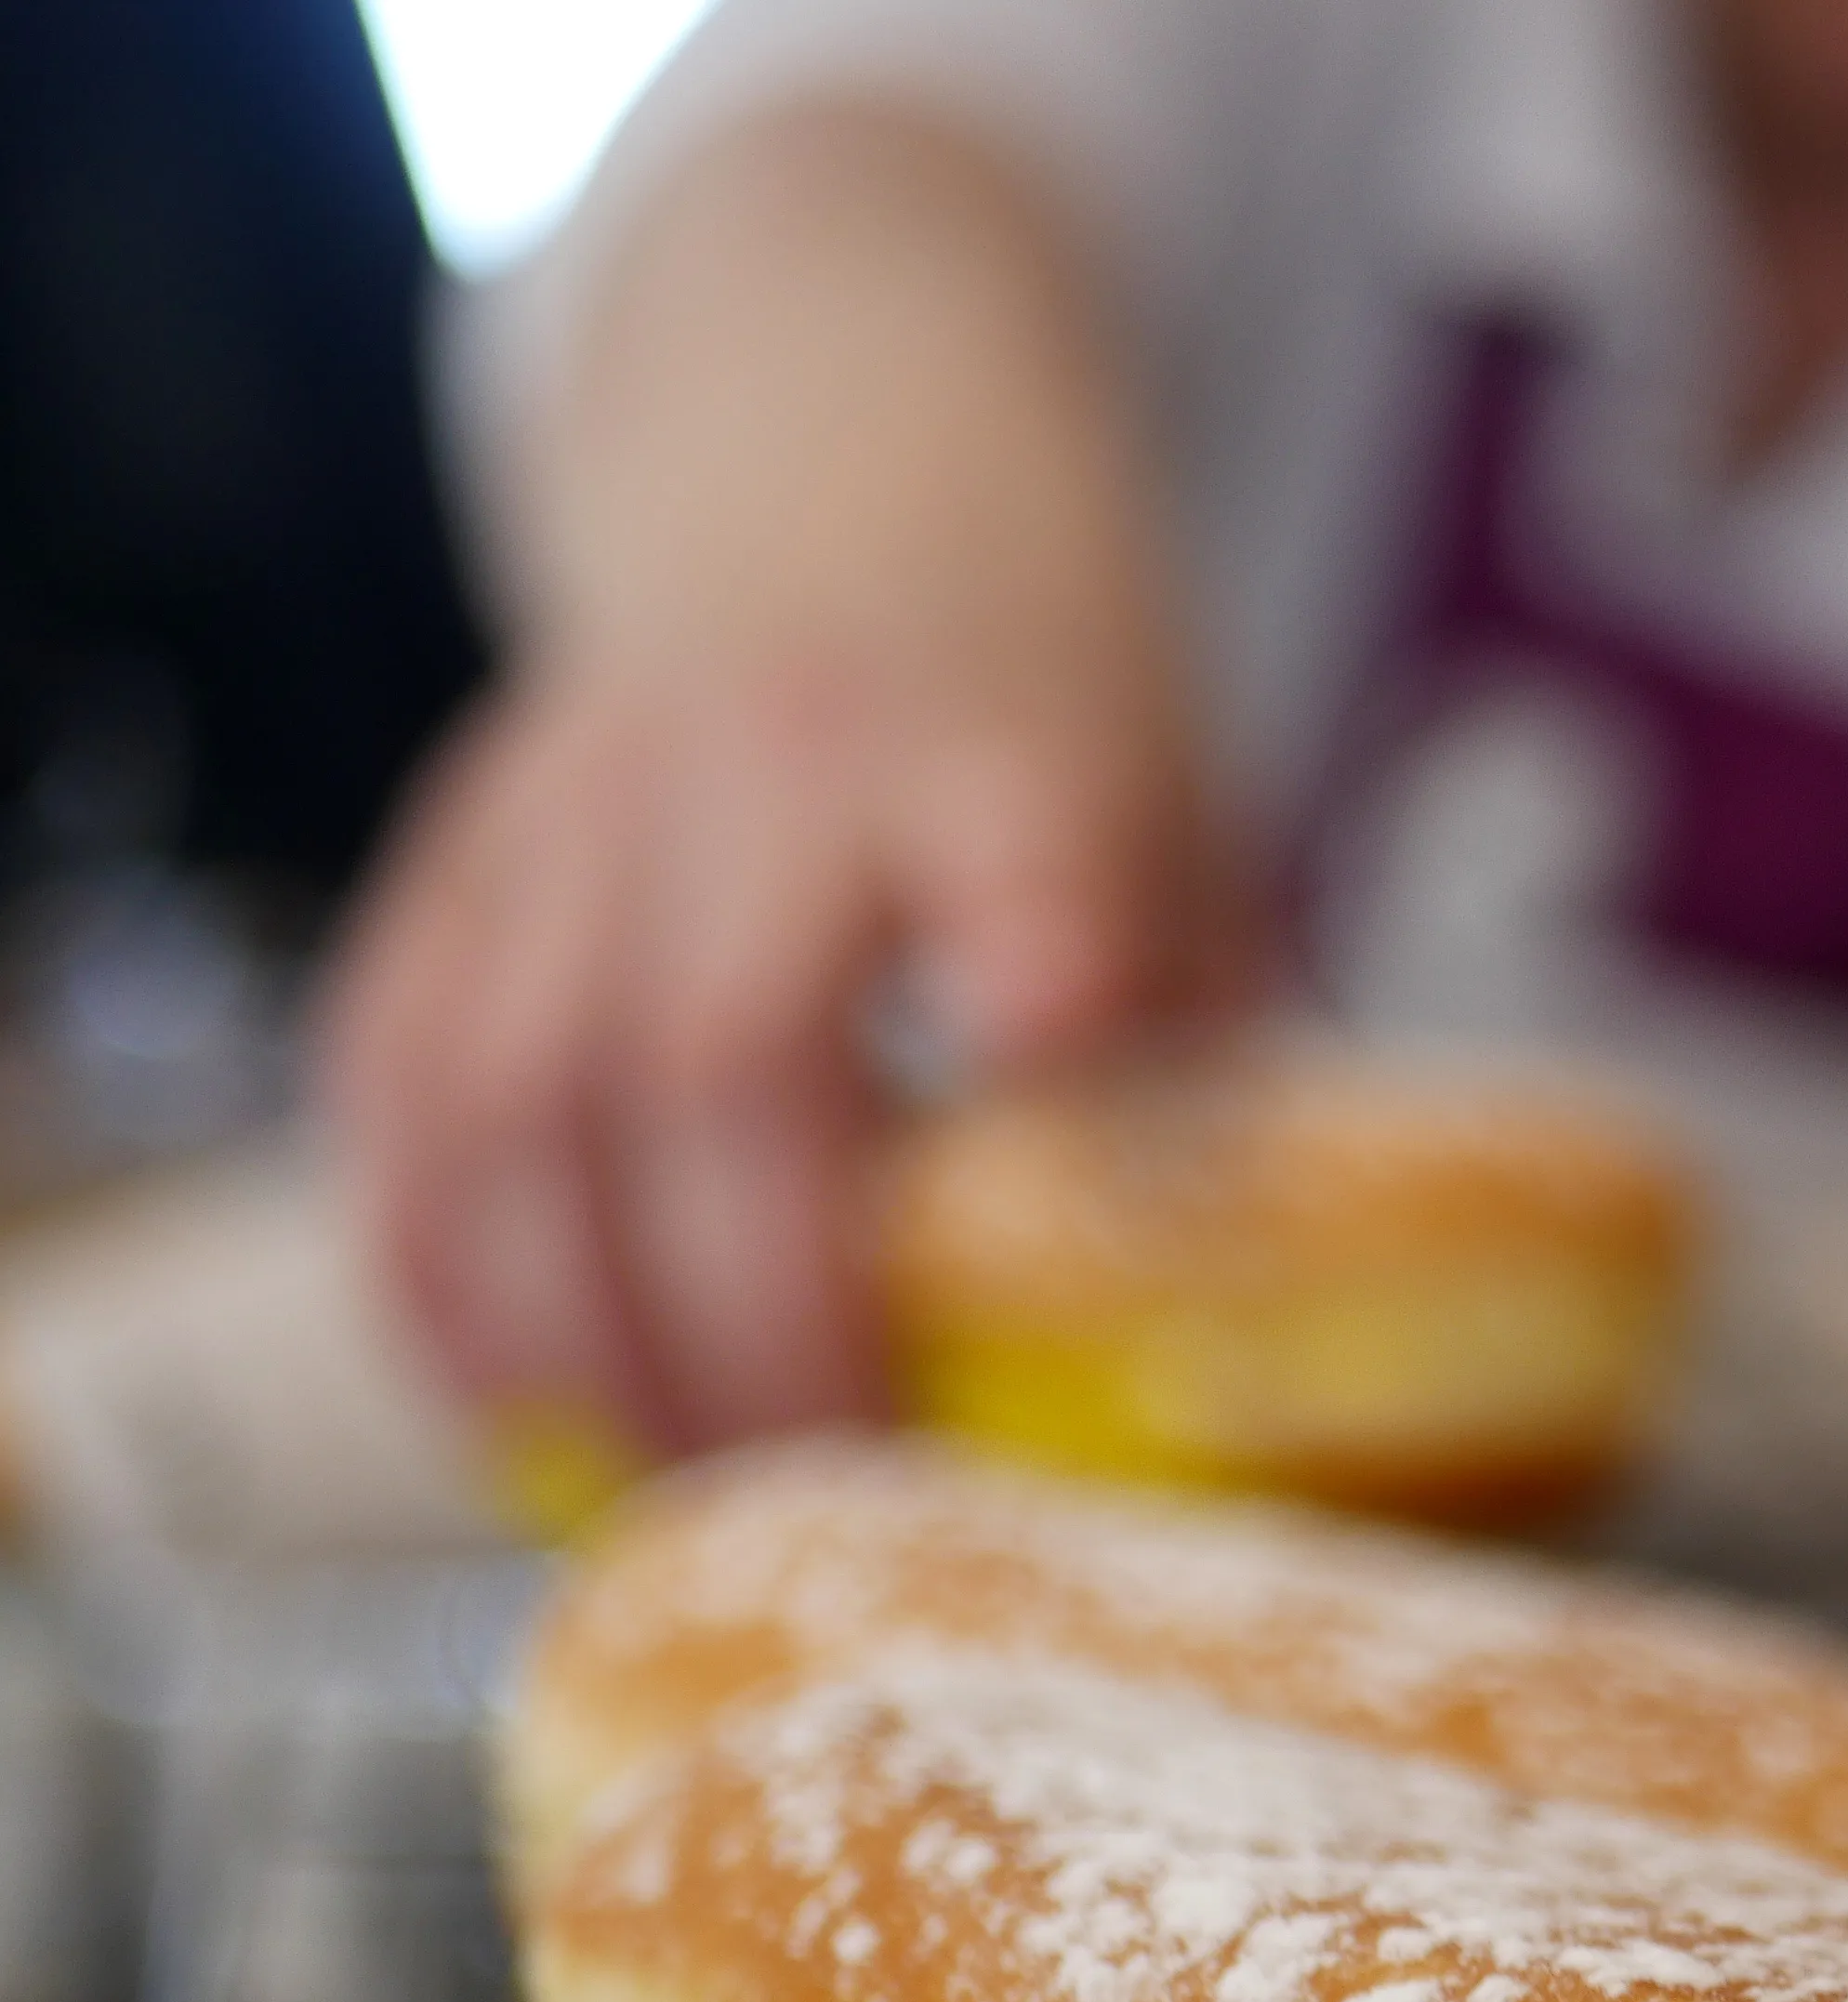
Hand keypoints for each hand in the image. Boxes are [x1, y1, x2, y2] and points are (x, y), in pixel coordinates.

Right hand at [319, 648, 1245, 1454]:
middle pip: (716, 1067)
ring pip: (509, 1100)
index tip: (1055, 1081)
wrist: (835, 442)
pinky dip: (433, 1270)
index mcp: (1006, 750)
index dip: (1033, 971)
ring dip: (570, 1344)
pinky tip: (505, 1409)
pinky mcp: (456, 847)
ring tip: (662, 1509)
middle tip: (822, 1511)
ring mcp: (583, 800)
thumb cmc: (1047, 705)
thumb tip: (1253, 1369)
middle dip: (757, 1328)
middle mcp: (777, 759)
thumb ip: (1212, 1066)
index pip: (1022, 861)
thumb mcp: (1191, 835)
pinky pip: (393, 1079)